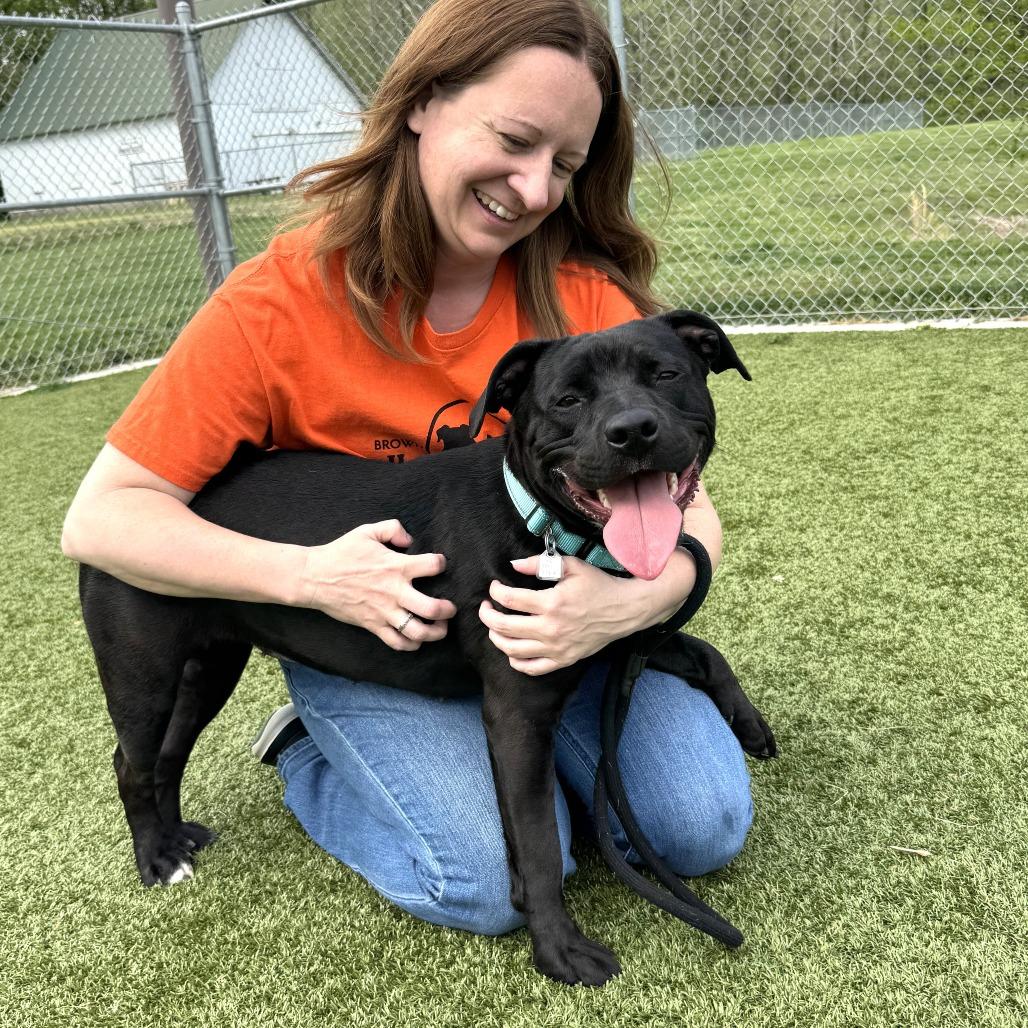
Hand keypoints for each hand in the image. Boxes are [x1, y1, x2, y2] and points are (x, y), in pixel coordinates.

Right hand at [298, 519, 455, 651]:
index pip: (433, 565)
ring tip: (441, 628)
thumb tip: (410, 539)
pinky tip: (416, 640)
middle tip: (450, 608)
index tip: (439, 564)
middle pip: (432, 608)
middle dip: (447, 610)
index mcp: (396, 566)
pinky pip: (397, 642)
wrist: (314, 577)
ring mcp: (384, 612)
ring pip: (418, 631)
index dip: (441, 563)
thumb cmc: (341, 553)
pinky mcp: (373, 625)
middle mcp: (394, 592)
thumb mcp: (367, 531)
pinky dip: (410, 645)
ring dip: (435, 632)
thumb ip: (392, 528)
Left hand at [478, 556, 671, 675]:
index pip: (509, 600)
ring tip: (494, 627)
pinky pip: (532, 668)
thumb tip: (514, 565)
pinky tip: (512, 651)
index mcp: (552, 603)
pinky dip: (516, 662)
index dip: (495, 592)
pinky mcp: (563, 659)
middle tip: (486, 607)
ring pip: (513, 650)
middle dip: (487, 615)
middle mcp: (551, 628)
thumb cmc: (598, 586)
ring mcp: (556, 648)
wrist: (624, 610)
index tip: (494, 587)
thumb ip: (540, 563)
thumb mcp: (572, 566)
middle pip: (504, 626)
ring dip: (496, 638)